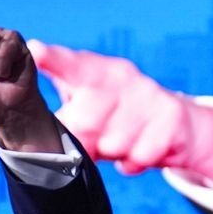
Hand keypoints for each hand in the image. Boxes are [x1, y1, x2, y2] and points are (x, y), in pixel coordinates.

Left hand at [29, 40, 212, 193]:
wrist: (176, 125)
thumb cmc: (115, 118)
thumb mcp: (85, 111)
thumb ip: (62, 121)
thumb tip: (42, 145)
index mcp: (93, 71)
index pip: (70, 64)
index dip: (53, 59)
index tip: (35, 51)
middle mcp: (121, 75)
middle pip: (86, 123)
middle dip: (88, 142)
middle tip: (97, 139)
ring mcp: (148, 93)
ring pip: (114, 145)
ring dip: (114, 153)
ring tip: (123, 141)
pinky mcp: (172, 116)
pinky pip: (140, 156)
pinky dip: (135, 163)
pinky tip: (141, 148)